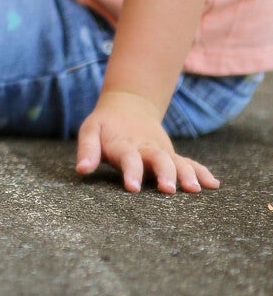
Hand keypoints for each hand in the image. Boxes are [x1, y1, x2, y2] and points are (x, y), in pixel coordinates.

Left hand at [75, 89, 218, 193]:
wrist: (128, 106)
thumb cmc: (105, 125)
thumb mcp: (90, 131)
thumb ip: (87, 150)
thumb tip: (82, 170)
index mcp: (124, 144)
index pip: (128, 158)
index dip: (130, 172)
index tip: (132, 187)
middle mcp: (146, 148)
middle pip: (158, 159)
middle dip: (164, 174)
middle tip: (168, 190)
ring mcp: (162, 151)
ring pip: (177, 162)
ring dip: (187, 175)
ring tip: (195, 190)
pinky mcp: (172, 155)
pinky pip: (190, 163)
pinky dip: (202, 172)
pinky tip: (214, 184)